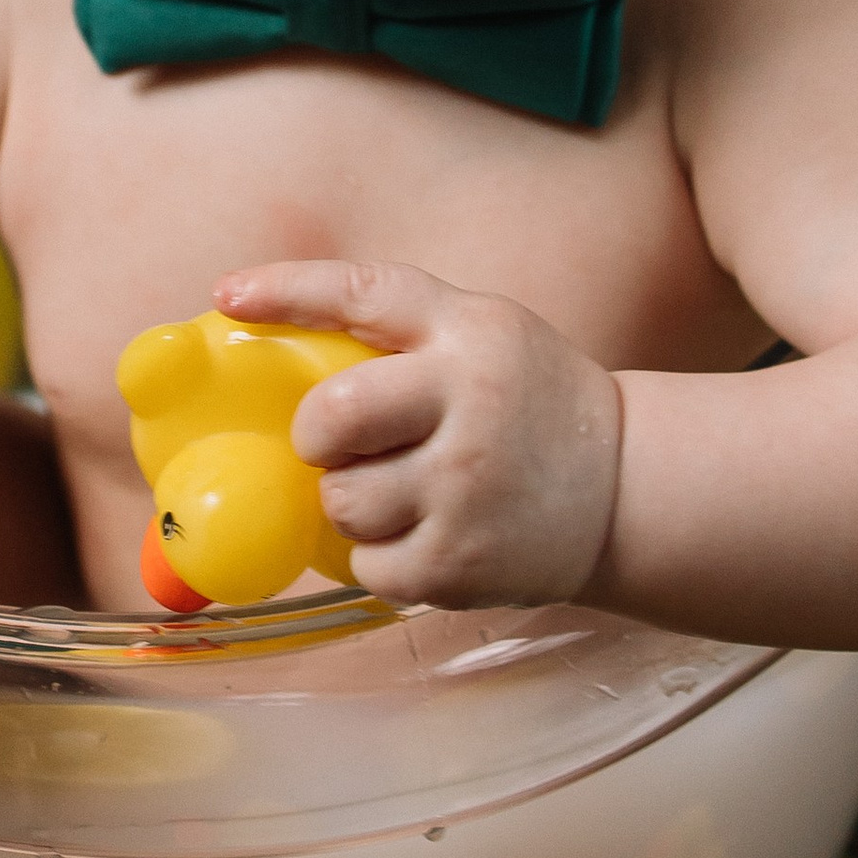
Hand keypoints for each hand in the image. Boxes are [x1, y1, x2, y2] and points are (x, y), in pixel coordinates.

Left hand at [215, 259, 621, 611]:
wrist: (628, 489)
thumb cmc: (528, 404)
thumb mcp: (483, 335)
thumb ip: (398, 333)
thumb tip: (261, 328)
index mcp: (469, 332)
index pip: (363, 294)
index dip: (286, 291)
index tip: (229, 296)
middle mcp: (469, 402)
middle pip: (331, 416)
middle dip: (316, 436)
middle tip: (337, 445)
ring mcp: (466, 487)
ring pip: (341, 500)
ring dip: (350, 502)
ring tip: (404, 494)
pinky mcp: (461, 561)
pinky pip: (367, 565)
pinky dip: (379, 557)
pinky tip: (427, 535)